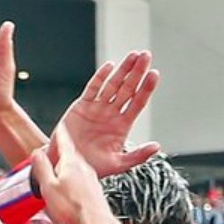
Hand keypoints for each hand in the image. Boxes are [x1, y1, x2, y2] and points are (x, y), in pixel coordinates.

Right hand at [32, 126, 109, 223]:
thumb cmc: (72, 209)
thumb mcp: (48, 186)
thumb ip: (42, 168)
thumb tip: (37, 153)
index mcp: (71, 163)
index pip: (65, 142)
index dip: (60, 134)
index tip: (60, 127)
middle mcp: (85, 169)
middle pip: (71, 157)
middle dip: (63, 155)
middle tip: (56, 155)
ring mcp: (92, 181)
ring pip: (78, 170)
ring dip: (68, 171)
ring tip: (60, 177)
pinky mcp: (96, 193)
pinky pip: (83, 182)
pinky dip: (75, 183)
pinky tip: (71, 194)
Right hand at [56, 52, 161, 177]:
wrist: (67, 166)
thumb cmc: (92, 167)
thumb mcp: (118, 164)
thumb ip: (138, 155)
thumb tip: (157, 146)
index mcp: (122, 126)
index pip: (137, 103)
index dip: (146, 89)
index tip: (154, 75)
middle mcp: (111, 114)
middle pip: (128, 89)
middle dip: (137, 72)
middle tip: (146, 56)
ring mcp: (97, 108)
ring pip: (112, 84)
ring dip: (123, 70)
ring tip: (133, 56)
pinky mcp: (81, 106)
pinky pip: (92, 88)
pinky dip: (100, 77)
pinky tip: (109, 66)